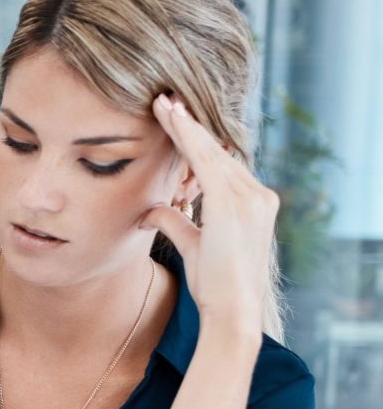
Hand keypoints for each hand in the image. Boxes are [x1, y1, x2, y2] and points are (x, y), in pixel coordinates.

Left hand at [142, 94, 276, 339]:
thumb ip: (175, 220)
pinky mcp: (236, 204)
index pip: (218, 164)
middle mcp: (256, 195)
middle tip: (165, 99)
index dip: (195, 140)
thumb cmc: (214, 284)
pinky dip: (189, 142)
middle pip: (216, 152)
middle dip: (189, 126)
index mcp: (251, 203)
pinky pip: (207, 164)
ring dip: (185, 127)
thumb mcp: (192, 244)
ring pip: (211, 153)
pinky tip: (173, 123)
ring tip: (163, 104)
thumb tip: (151, 209)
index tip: (176, 118)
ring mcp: (251, 198)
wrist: (232, 310)